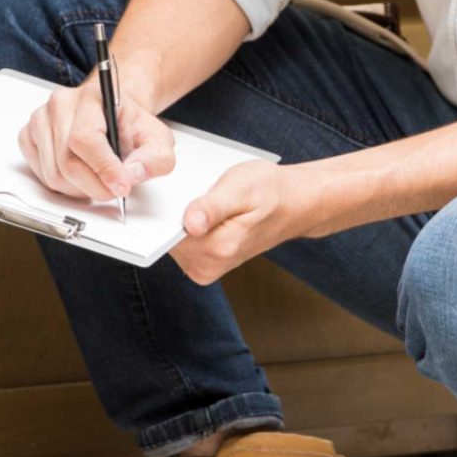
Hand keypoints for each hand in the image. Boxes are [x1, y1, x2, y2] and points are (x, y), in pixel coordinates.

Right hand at [19, 75, 175, 204]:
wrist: (111, 114)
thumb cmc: (128, 124)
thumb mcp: (156, 138)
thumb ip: (155, 157)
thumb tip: (133, 174)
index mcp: (91, 97)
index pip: (85, 138)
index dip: (103, 169)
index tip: (121, 186)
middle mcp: (60, 105)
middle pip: (67, 162)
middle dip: (94, 186)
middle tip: (113, 190)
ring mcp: (40, 120)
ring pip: (53, 174)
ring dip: (79, 189)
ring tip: (99, 182)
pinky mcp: (28, 137)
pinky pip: (40, 175)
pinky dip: (62, 185)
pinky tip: (79, 176)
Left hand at [171, 160, 307, 285]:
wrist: (292, 206)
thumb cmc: (269, 191)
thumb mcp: (243, 188)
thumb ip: (213, 207)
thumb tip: (190, 224)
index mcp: (217, 248)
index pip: (166, 232)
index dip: (164, 209)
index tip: (174, 191)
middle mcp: (208, 266)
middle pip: (166, 237)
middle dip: (172, 212)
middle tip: (196, 190)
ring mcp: (204, 268)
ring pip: (170, 239)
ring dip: (178, 217)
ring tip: (203, 198)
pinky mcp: (203, 264)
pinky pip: (180, 242)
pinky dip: (184, 224)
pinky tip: (202, 209)